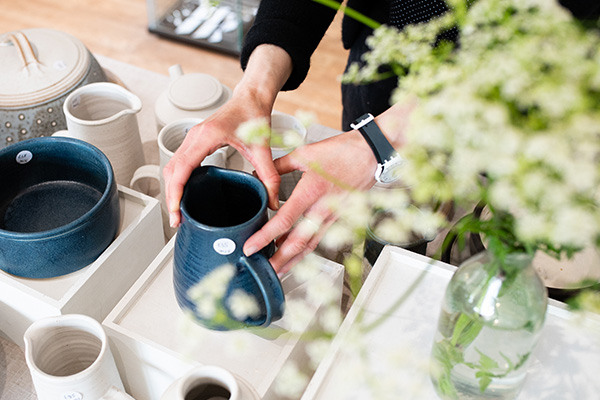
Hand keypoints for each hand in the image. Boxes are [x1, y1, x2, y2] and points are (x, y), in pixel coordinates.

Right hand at [163, 95, 280, 227]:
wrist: (251, 98)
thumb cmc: (253, 113)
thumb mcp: (262, 148)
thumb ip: (269, 175)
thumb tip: (271, 200)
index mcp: (206, 137)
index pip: (181, 168)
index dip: (175, 192)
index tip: (176, 210)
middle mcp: (194, 137)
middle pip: (171, 171)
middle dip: (171, 196)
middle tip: (176, 219)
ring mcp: (192, 138)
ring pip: (172, 167)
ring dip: (172, 189)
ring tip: (178, 211)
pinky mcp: (194, 142)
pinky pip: (178, 163)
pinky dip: (177, 180)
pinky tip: (185, 193)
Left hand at [243, 130, 377, 273]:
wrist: (371, 153)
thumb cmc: (344, 151)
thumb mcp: (305, 153)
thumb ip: (280, 166)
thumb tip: (260, 174)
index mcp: (311, 191)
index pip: (284, 221)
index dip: (265, 237)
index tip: (251, 247)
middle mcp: (323, 208)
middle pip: (298, 242)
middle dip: (280, 259)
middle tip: (265, 268)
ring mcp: (333, 215)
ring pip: (311, 244)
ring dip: (294, 259)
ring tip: (279, 268)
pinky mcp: (340, 217)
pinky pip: (321, 237)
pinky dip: (307, 248)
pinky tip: (297, 252)